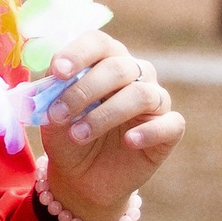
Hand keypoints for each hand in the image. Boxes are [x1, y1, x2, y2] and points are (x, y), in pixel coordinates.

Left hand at [34, 32, 182, 220]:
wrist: (82, 177)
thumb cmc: (68, 136)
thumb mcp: (51, 116)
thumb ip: (51, 95)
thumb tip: (51, 79)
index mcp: (105, 60)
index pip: (98, 42)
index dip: (78, 53)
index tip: (57, 72)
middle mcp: (135, 73)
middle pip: (118, 67)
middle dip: (84, 90)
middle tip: (59, 115)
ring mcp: (155, 100)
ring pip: (141, 94)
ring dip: (105, 114)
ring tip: (78, 135)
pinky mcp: (170, 129)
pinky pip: (171, 123)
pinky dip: (149, 132)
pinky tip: (128, 141)